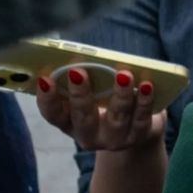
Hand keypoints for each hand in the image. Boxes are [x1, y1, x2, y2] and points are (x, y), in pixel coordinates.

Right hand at [36, 67, 165, 152]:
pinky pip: (142, 118)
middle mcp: (89, 135)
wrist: (138, 128)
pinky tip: (147, 85)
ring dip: (120, 95)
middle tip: (78, 71)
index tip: (45, 78)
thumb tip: (78, 53)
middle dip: (80, 94)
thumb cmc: (107, 101)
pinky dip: (144, 101)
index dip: (47, 98)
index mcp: (70, 122)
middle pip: (83, 116)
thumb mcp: (92, 93)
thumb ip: (83, 80)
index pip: (53, 114)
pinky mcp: (138, 136)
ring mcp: (114, 138)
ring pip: (116, 117)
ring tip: (124, 75)